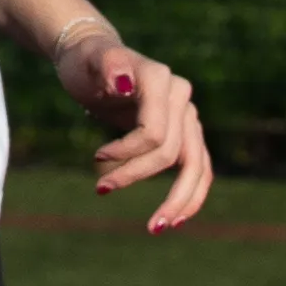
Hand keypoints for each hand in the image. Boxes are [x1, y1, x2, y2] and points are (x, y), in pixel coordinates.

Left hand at [48, 21, 215, 233]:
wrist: (95, 57)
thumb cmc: (86, 61)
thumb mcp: (87, 60)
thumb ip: (107, 64)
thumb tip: (123, 83)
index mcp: (160, 79)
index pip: (154, 132)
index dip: (126, 152)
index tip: (95, 156)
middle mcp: (181, 96)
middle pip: (172, 152)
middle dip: (138, 176)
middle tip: (101, 190)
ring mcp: (187, 115)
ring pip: (197, 166)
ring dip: (179, 200)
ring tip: (155, 228)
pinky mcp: (186, 132)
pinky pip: (199, 168)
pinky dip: (190, 195)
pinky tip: (174, 219)